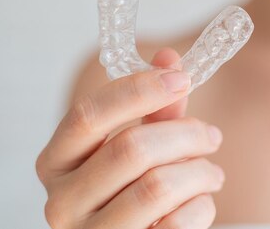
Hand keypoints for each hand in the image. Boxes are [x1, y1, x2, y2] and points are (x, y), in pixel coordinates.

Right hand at [36, 48, 224, 228]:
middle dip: (186, 135)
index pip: (88, 114)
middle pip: (131, 149)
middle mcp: (62, 201)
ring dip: (199, 172)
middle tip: (212, 136)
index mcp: (57, 161)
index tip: (182, 78)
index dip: (139, 90)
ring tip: (212, 172)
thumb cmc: (135, 187)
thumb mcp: (139, 145)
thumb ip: (153, 105)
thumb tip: (168, 57)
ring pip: (157, 187)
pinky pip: (177, 224)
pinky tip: (200, 202)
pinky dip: (201, 206)